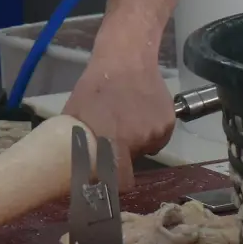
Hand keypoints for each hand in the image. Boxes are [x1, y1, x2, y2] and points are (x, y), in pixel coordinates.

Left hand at [61, 54, 174, 188]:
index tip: (105, 183)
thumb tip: (74, 166)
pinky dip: (150, 130)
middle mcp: (136, 140)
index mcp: (110, 141)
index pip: (118, 181)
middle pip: (130, 164)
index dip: (112, 185)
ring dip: (135, 141)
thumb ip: (78, 141)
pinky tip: (140, 112)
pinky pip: (157, 138)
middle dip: (121, 157)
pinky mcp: (168, 124)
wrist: (125, 59)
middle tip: (113, 140)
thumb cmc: (94, 86)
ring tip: (125, 118)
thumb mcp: (76, 113)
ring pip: (144, 149)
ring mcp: (154, 132)